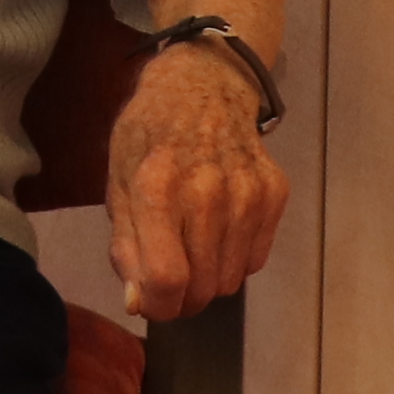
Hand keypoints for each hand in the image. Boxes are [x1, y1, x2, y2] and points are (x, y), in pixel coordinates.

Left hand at [103, 44, 286, 316]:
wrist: (205, 86)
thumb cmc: (150, 135)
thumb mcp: (119, 182)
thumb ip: (125, 246)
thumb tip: (137, 302)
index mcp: (157, 188)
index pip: (166, 279)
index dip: (157, 307)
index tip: (151, 302)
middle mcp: (207, 193)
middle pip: (203, 288)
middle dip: (181, 300)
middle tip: (170, 281)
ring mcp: (248, 194)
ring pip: (231, 280)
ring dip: (208, 280)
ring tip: (192, 249)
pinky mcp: (274, 194)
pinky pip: (255, 260)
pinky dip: (234, 259)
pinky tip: (218, 229)